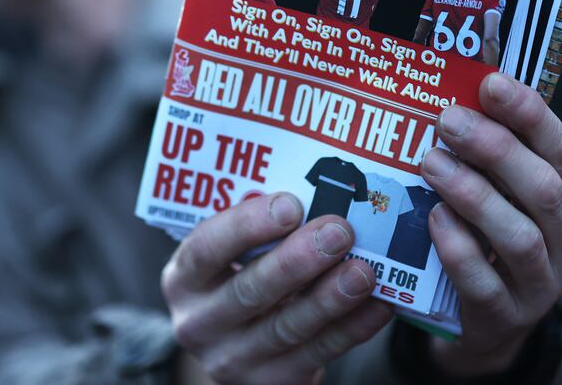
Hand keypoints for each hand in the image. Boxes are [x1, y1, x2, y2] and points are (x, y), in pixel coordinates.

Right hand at [162, 193, 393, 384]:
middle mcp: (198, 323)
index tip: (291, 204)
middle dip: (298, 260)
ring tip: (364, 271)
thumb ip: (257, 232)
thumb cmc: (243, 277)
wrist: (242, 348)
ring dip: (330, 297)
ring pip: (287, 326)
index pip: (206, 249)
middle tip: (339, 231)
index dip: (247, 226)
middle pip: (250, 290)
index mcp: (183, 278)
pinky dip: (351, 328)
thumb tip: (313, 196)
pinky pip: (316, 354)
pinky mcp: (270, 384)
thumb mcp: (233, 256)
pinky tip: (378, 305)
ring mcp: (231, 360)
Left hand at [421, 73, 561, 374]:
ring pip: (519, 236)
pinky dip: (459, 248)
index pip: (560, 148)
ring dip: (473, 194)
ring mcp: (543, 285)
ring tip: (431, 163)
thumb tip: (452, 91)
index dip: (528, 113)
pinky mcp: (506, 316)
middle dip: (495, 149)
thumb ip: (491, 153)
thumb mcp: (504, 194)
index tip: (490, 83)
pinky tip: (435, 218)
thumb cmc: (492, 238)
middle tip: (448, 120)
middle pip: (543, 189)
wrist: (490, 320)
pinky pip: (484, 282)